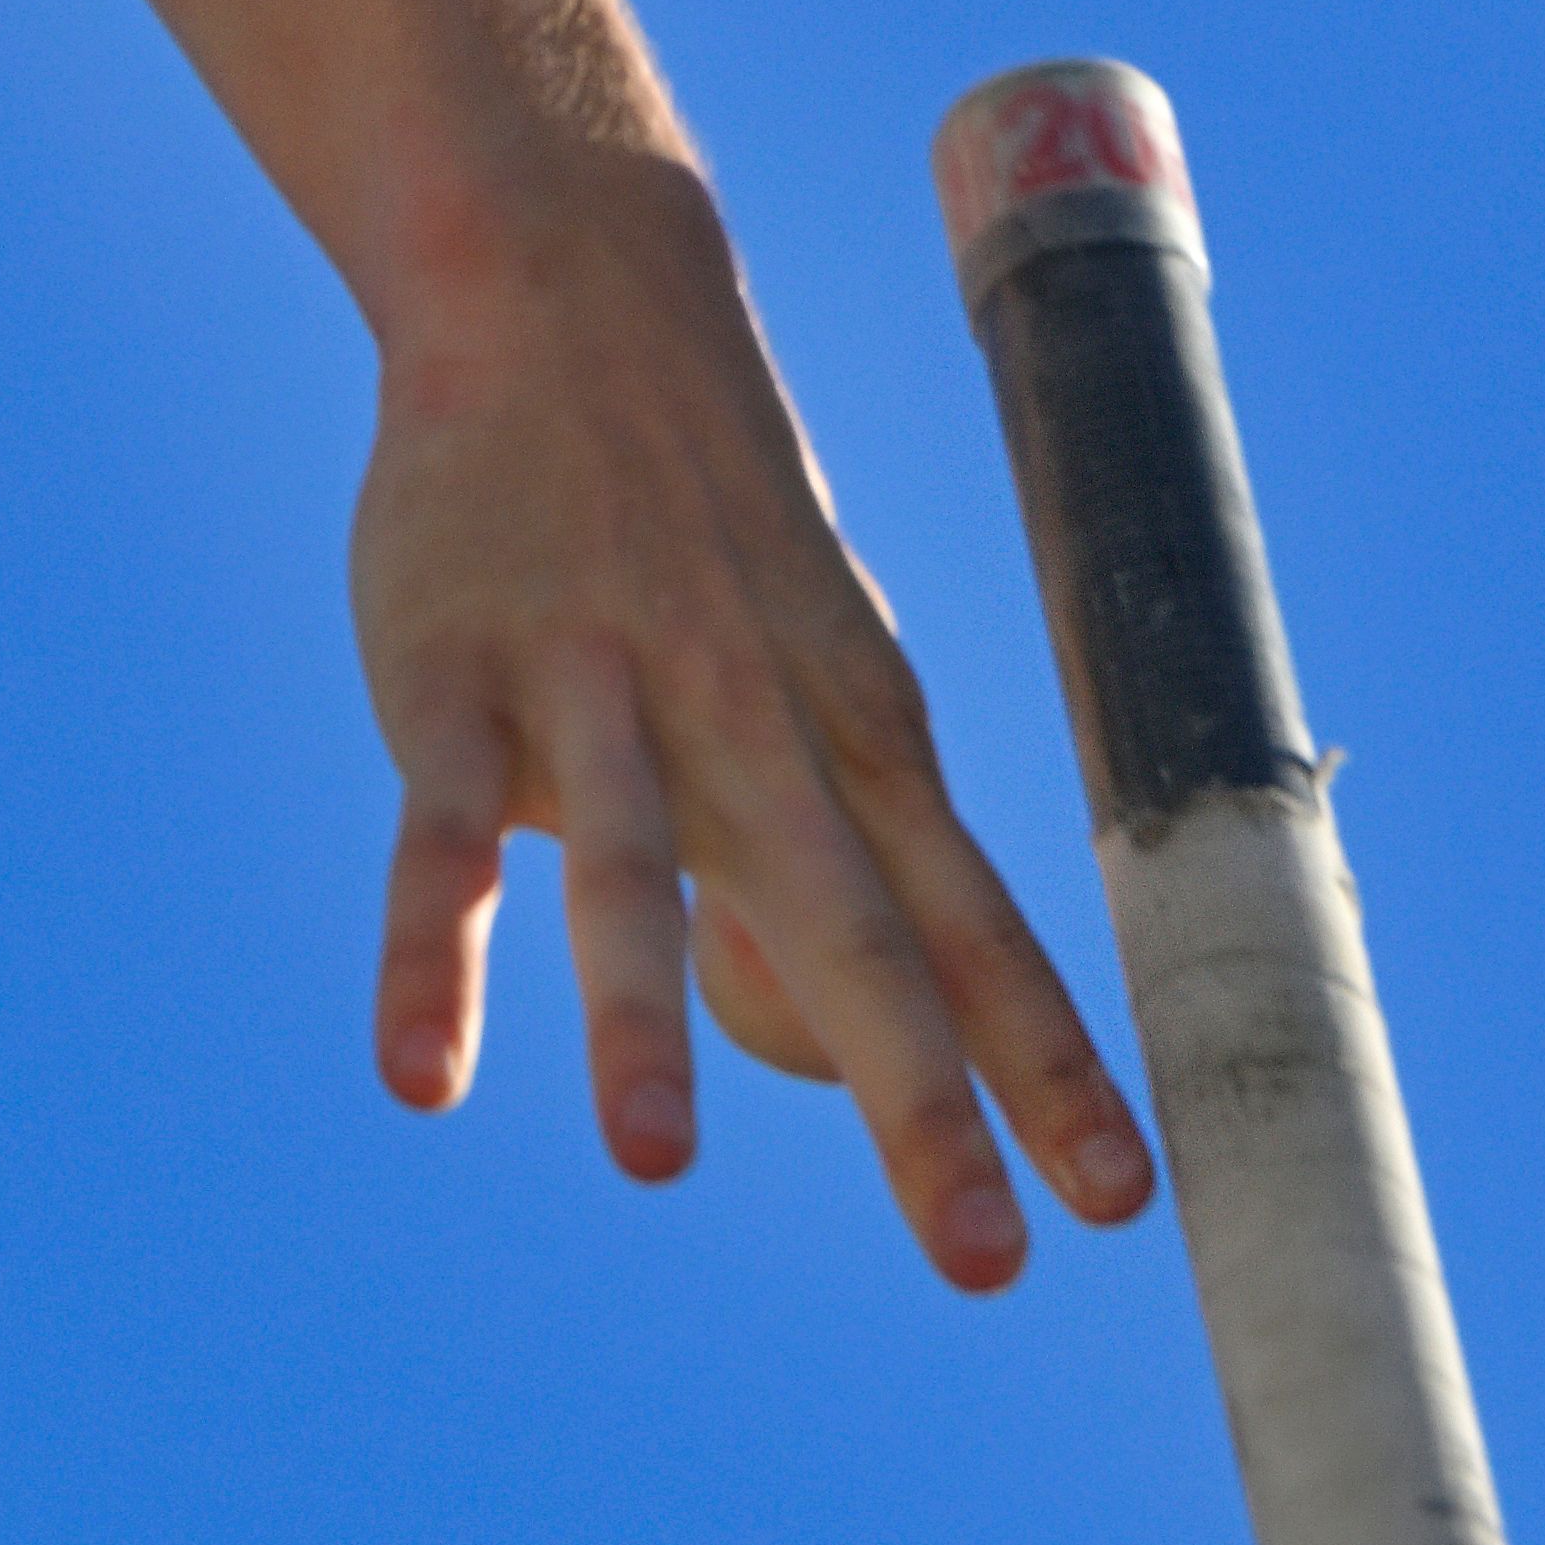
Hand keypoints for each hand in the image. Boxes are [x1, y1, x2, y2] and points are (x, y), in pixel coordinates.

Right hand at [350, 137, 1153, 1288]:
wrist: (568, 283)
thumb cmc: (699, 517)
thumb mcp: (794, 664)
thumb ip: (815, 858)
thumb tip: (800, 1056)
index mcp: (850, 727)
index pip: (972, 920)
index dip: (1045, 1060)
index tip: (1122, 1206)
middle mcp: (749, 721)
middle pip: (849, 925)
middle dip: (923, 1095)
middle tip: (984, 1261)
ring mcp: (600, 690)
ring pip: (632, 869)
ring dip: (640, 1016)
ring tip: (654, 1168)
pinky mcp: (457, 676)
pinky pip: (448, 832)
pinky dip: (431, 951)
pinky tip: (422, 1072)